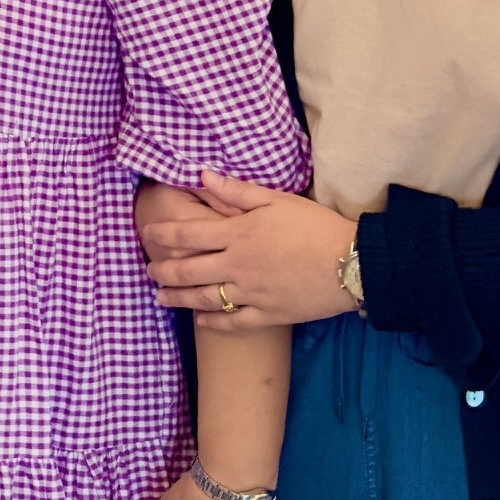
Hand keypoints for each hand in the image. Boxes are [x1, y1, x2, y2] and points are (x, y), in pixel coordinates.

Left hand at [145, 173, 358, 329]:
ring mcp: (252, 293)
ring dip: (179, 299)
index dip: (163, 235)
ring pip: (205, 298)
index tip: (148, 234)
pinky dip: (213, 323)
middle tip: (149, 272)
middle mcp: (238, 265)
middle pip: (189, 270)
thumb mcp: (277, 199)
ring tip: (161, 298)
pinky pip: (234, 322)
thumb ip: (237, 191)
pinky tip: (200, 322)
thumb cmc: (315, 225)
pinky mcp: (268, 314)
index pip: (188, 234)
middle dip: (163, 271)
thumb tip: (202, 177)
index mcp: (238, 233)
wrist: (352, 263)